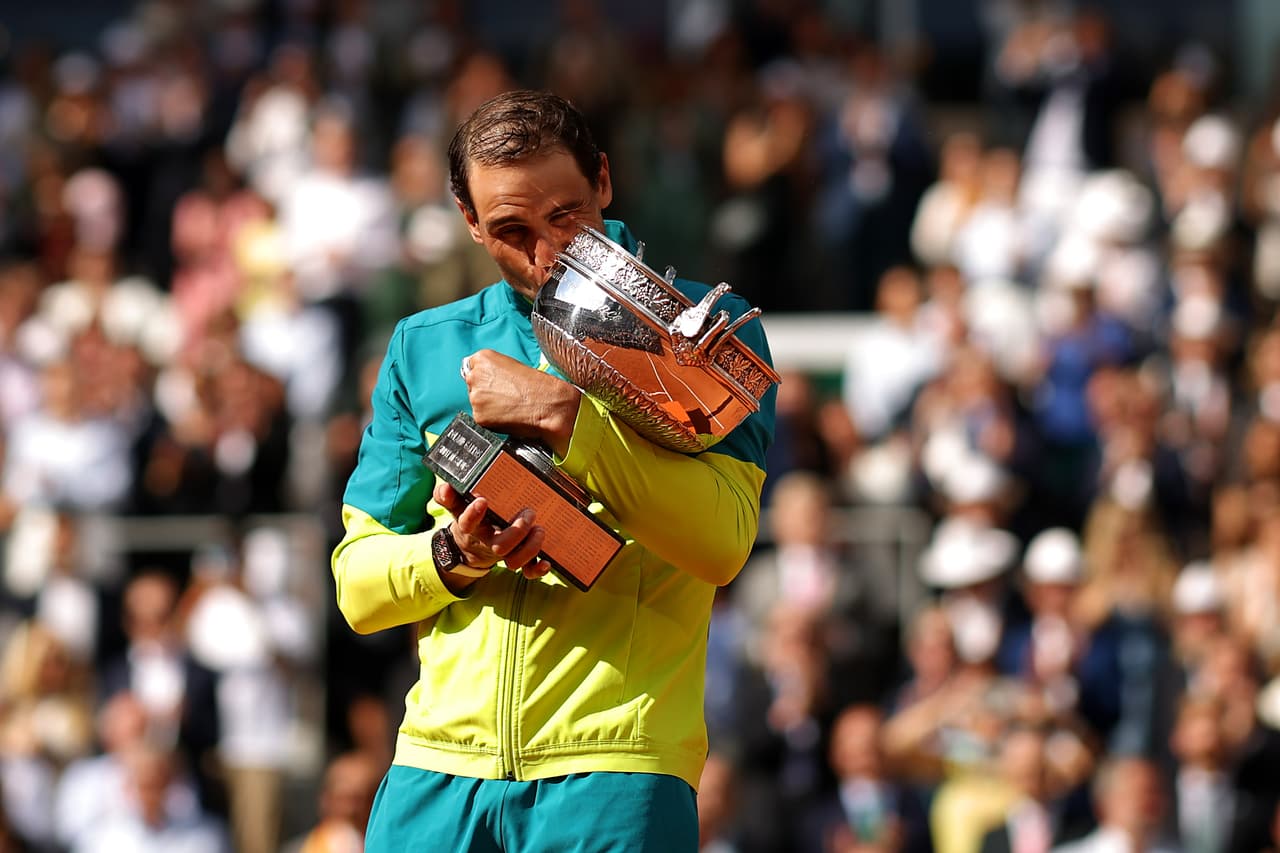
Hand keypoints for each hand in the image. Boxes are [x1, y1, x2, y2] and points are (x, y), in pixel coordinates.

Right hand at [432, 481, 551, 581]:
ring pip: (514, 560)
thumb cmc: (471, 520)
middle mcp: (486, 543)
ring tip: (539, 530)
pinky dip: (536, 569)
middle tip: (528, 513)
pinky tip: (546, 562)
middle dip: (517, 531)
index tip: (482, 501)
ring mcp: (502, 554)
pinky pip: (526, 571)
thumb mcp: (458, 507)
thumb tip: (445, 488)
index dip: (473, 515)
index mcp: (471, 528)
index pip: (467, 523)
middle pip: (500, 546)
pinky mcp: (515, 560)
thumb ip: (449, 496)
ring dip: (530, 548)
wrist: (471, 547)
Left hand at [460, 349, 579, 456]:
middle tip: (504, 395)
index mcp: (483, 358)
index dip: (485, 377)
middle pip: (472, 384)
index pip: (472, 366)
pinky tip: (507, 415)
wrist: (549, 404)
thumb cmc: (538, 386)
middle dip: (485, 391)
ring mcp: (475, 397)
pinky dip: (491, 419)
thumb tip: (487, 381)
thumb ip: (494, 371)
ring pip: (476, 402)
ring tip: (508, 405)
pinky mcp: (479, 416)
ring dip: (487, 405)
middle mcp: (475, 375)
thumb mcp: (513, 366)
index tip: (493, 382)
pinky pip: (481, 418)